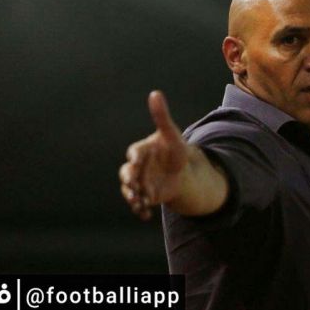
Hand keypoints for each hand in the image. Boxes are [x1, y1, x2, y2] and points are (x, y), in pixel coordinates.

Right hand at [119, 90, 187, 220]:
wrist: (182, 171)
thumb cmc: (174, 149)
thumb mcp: (172, 134)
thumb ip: (161, 116)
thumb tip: (155, 93)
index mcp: (142, 150)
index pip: (135, 152)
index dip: (135, 156)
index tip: (137, 160)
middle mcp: (137, 167)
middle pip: (127, 173)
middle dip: (130, 179)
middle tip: (134, 183)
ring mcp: (139, 183)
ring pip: (129, 190)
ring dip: (132, 196)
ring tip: (138, 201)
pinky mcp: (145, 196)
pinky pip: (138, 204)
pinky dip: (140, 210)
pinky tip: (146, 215)